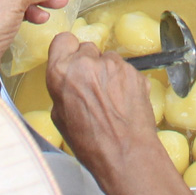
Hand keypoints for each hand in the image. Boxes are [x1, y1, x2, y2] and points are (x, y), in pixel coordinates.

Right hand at [46, 33, 195, 194]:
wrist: (126, 154)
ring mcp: (114, 65)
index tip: (71, 61)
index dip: (67, 51)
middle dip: (88, 64)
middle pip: (87, 49)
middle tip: (92, 87)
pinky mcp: (135, 71)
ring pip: (108, 59)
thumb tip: (69, 80)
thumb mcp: (60, 117)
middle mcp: (88, 63)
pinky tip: (123, 102)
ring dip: (108, 73)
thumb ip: (62, 89)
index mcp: (62, 72)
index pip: (63, 40)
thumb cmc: (90, 143)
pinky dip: (124, 82)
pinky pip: (125, 70)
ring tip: (110, 100)